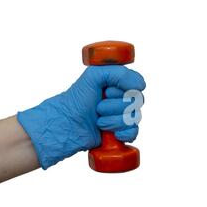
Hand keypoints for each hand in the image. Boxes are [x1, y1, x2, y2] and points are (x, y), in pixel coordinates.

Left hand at [17, 65, 145, 169]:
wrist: (67, 125)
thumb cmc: (77, 99)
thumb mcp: (94, 75)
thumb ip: (118, 72)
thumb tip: (140, 86)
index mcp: (119, 84)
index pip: (138, 85)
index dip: (124, 88)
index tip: (107, 90)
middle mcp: (123, 99)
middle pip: (137, 102)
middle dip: (115, 106)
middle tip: (98, 107)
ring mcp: (123, 117)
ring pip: (134, 118)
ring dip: (113, 120)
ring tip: (98, 121)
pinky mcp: (122, 133)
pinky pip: (134, 132)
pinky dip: (123, 133)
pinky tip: (111, 134)